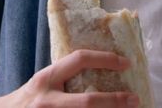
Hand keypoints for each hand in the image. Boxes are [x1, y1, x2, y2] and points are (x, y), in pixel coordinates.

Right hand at [7, 50, 139, 106]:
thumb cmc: (27, 99)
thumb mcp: (43, 83)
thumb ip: (64, 77)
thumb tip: (100, 70)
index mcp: (46, 79)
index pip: (79, 60)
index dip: (105, 59)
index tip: (126, 62)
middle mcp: (47, 101)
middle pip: (88, 102)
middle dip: (115, 101)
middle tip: (135, 99)